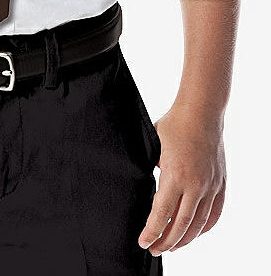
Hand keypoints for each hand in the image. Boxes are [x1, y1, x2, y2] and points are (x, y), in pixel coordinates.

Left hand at [138, 104, 226, 256]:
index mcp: (175, 175)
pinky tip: (195, 232)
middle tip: (154, 249)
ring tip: (172, 245)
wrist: (201, 111)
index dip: (152, 231)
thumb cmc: (174, 124)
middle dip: (166, 241)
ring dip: (185, 238)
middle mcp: (195, 184)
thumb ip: (149, 168)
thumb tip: (140, 185)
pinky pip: (214, 213)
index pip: (161, 214)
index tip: (143, 242)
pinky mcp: (220, 182)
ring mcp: (210, 185)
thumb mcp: (153, 145)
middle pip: (180, 225)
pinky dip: (205, 227)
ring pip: (198, 223)